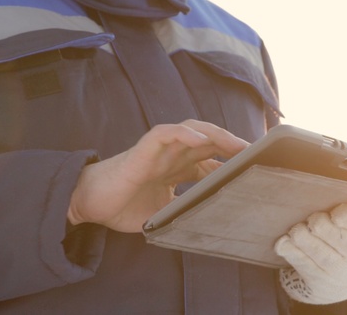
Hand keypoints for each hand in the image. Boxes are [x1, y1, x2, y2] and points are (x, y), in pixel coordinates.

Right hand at [67, 119, 248, 232]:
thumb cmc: (123, 205)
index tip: (254, 166)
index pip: (211, 157)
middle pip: (208, 140)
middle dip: (233, 144)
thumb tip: (208, 218)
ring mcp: (158, 150)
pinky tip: (201, 140)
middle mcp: (171, 155)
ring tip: (237, 144)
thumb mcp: (164, 212)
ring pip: (191, 130)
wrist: (90, 204)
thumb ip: (185, 208)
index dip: (232, 160)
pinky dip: (183, 133)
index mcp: (177, 167)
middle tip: (256, 153)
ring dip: (216, 134)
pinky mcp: (142, 150)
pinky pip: (164, 133)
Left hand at [274, 204, 346, 303]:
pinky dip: (287, 246)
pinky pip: (297, 258)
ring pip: (308, 243)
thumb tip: (312, 198)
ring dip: (298, 232)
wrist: (345, 283)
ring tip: (299, 230)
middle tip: (314, 221)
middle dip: (315, 220)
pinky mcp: (319, 282)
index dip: (342, 214)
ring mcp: (339, 272)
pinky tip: (285, 242)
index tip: (334, 214)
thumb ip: (346, 212)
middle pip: (324, 228)